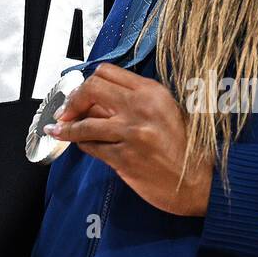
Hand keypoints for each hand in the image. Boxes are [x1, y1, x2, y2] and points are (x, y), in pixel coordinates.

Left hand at [44, 61, 212, 216]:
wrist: (200, 184)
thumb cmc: (184, 148)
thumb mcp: (165, 112)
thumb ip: (134, 101)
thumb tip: (95, 99)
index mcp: (152, 92)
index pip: (107, 72)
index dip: (87, 82)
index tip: (79, 93)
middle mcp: (140, 108)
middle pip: (91, 89)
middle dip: (72, 100)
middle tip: (65, 112)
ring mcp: (131, 134)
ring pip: (84, 122)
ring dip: (66, 127)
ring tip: (56, 129)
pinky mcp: (124, 158)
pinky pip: (91, 146)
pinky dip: (81, 144)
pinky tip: (79, 145)